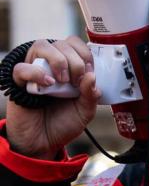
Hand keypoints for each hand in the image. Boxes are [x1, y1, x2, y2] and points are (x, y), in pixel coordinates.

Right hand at [5, 38, 97, 159]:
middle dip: (75, 61)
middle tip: (77, 81)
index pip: (74, 44)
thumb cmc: (62, 123)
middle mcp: (51, 65)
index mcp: (68, 68)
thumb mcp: (85, 111)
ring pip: (41, 46)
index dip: (84, 53)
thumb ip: (91, 94)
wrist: (43, 142)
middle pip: (61, 43)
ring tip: (63, 82)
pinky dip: (36, 73)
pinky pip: (22, 67)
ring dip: (58, 61)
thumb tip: (92, 76)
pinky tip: (48, 84)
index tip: (90, 72)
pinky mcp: (19, 82)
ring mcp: (34, 71)